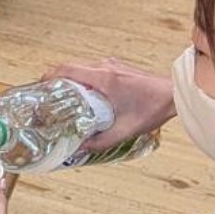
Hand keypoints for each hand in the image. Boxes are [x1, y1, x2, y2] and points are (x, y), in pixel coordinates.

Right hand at [47, 57, 174, 147]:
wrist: (175, 94)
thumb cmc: (153, 108)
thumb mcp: (125, 130)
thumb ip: (101, 141)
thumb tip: (81, 148)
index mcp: (103, 78)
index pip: (66, 69)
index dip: (48, 76)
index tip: (39, 87)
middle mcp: (105, 67)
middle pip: (70, 68)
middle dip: (56, 80)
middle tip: (49, 97)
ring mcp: (112, 65)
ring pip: (82, 68)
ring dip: (70, 80)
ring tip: (64, 98)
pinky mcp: (118, 67)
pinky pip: (93, 69)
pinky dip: (83, 79)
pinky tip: (85, 95)